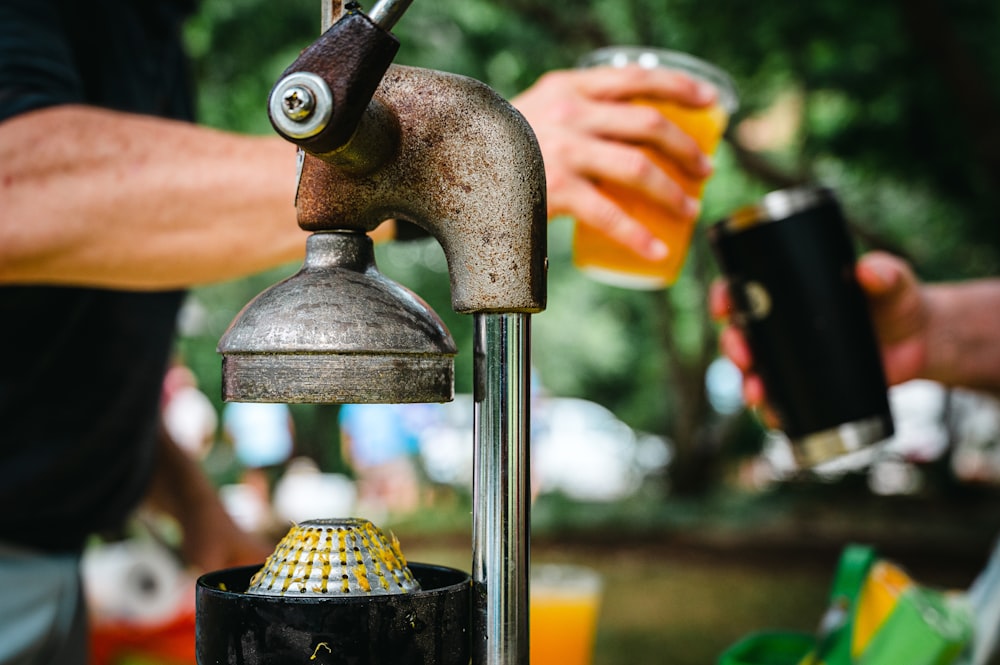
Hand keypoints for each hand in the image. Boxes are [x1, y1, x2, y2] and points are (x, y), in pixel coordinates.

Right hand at [512, 65, 716, 260]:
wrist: (453, 167)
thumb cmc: (505, 145)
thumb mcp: (540, 110)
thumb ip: (576, 110)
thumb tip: (628, 129)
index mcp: (570, 87)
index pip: (637, 77)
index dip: (680, 87)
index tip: (709, 101)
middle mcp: (570, 113)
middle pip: (648, 125)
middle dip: (686, 149)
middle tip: (704, 170)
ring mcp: (564, 152)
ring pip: (638, 168)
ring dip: (673, 191)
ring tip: (689, 208)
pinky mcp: (556, 191)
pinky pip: (610, 216)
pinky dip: (639, 236)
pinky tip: (657, 250)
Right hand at [709, 251, 929, 423]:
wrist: (922, 342)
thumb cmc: (899, 302)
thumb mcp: (893, 282)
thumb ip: (885, 273)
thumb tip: (868, 271)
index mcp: (787, 295)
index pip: (742, 292)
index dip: (724, 298)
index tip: (723, 306)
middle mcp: (782, 329)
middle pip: (741, 337)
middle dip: (732, 348)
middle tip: (743, 355)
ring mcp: (793, 361)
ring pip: (755, 374)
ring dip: (746, 384)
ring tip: (755, 393)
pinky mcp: (810, 388)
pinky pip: (782, 403)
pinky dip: (773, 413)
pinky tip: (774, 418)